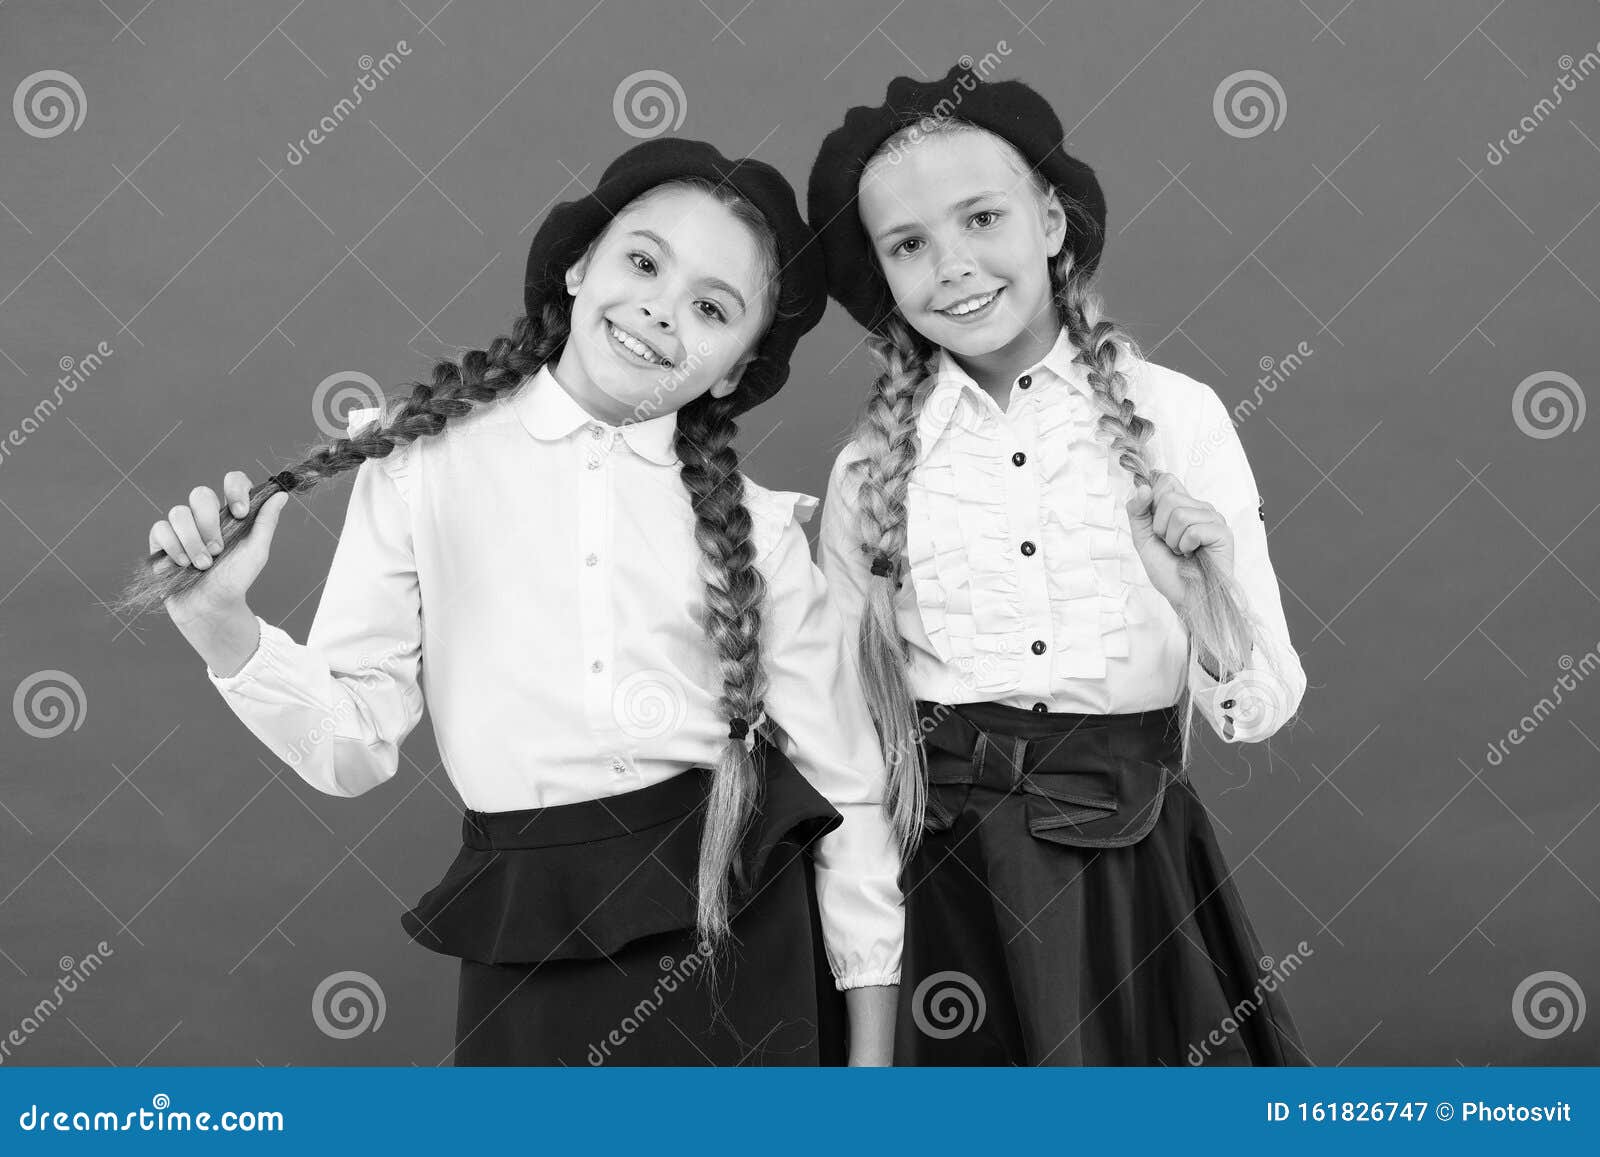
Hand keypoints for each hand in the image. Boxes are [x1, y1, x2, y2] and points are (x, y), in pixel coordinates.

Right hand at [147, 471, 289, 621]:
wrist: (211, 607)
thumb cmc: (235, 580)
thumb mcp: (256, 552)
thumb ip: (266, 522)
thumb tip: (281, 495)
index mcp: (231, 513)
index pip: (233, 481)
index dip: (235, 489)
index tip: (240, 513)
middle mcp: (205, 516)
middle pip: (200, 493)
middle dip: (209, 523)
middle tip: (218, 550)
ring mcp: (182, 527)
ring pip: (178, 512)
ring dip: (192, 542)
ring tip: (203, 565)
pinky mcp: (162, 541)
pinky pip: (160, 529)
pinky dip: (173, 547)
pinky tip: (182, 564)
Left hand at [1125, 469, 1234, 614]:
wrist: (1185, 597)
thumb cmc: (1169, 570)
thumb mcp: (1143, 538)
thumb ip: (1138, 512)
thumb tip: (1142, 487)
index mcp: (1183, 505)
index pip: (1166, 480)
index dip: (1152, 501)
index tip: (1154, 525)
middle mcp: (1199, 508)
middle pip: (1168, 497)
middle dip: (1160, 527)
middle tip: (1170, 544)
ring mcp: (1213, 518)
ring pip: (1179, 513)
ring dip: (1173, 540)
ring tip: (1182, 551)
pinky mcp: (1222, 532)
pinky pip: (1193, 529)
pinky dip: (1186, 547)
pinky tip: (1193, 554)